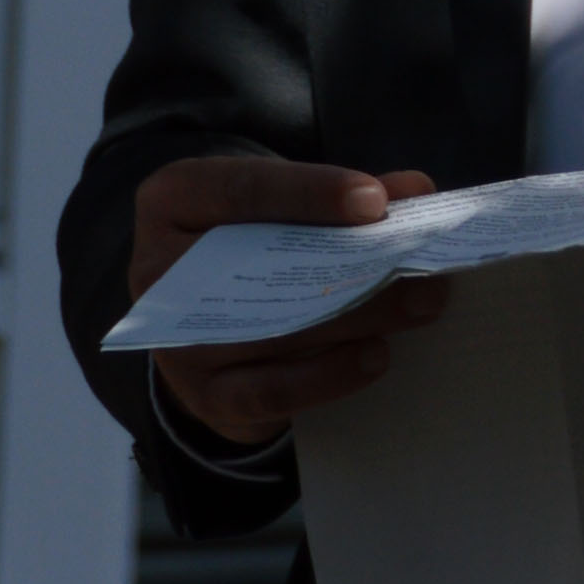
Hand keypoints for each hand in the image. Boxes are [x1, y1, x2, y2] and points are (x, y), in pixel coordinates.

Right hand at [124, 153, 442, 446]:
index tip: (375, 201)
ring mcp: (177, 338)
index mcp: (175, 200)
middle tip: (423, 263)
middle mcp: (160, 270)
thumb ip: (345, 197)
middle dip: (351, 263)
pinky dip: (327, 375)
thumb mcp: (284, 207)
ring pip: (271, 330)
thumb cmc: (253, 247)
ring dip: (357, 318)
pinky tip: (376, 356)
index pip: (242, 189)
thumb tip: (414, 190)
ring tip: (418, 306)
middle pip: (262, 265)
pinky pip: (268, 391)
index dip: (310, 192)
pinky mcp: (203, 395)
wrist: (206, 325)